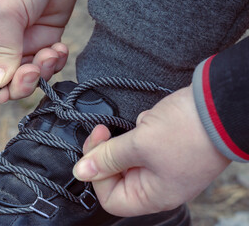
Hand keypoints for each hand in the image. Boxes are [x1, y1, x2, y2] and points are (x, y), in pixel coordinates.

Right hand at [0, 0, 79, 102]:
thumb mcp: (6, 10)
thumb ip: (2, 50)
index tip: (3, 90)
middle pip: (3, 80)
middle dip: (19, 83)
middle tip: (33, 72)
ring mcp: (23, 42)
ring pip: (28, 75)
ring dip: (42, 72)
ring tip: (51, 53)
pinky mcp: (45, 38)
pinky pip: (48, 63)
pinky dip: (55, 61)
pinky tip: (60, 48)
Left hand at [73, 85, 230, 216]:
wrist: (221, 103)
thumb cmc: (187, 130)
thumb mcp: (139, 144)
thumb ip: (107, 158)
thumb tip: (80, 172)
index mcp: (154, 194)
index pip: (111, 199)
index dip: (97, 176)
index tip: (95, 149)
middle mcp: (159, 184)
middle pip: (117, 177)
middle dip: (107, 152)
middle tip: (101, 129)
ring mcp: (165, 166)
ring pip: (129, 158)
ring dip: (123, 140)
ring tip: (135, 125)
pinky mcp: (168, 148)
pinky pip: (143, 144)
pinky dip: (139, 132)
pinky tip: (149, 121)